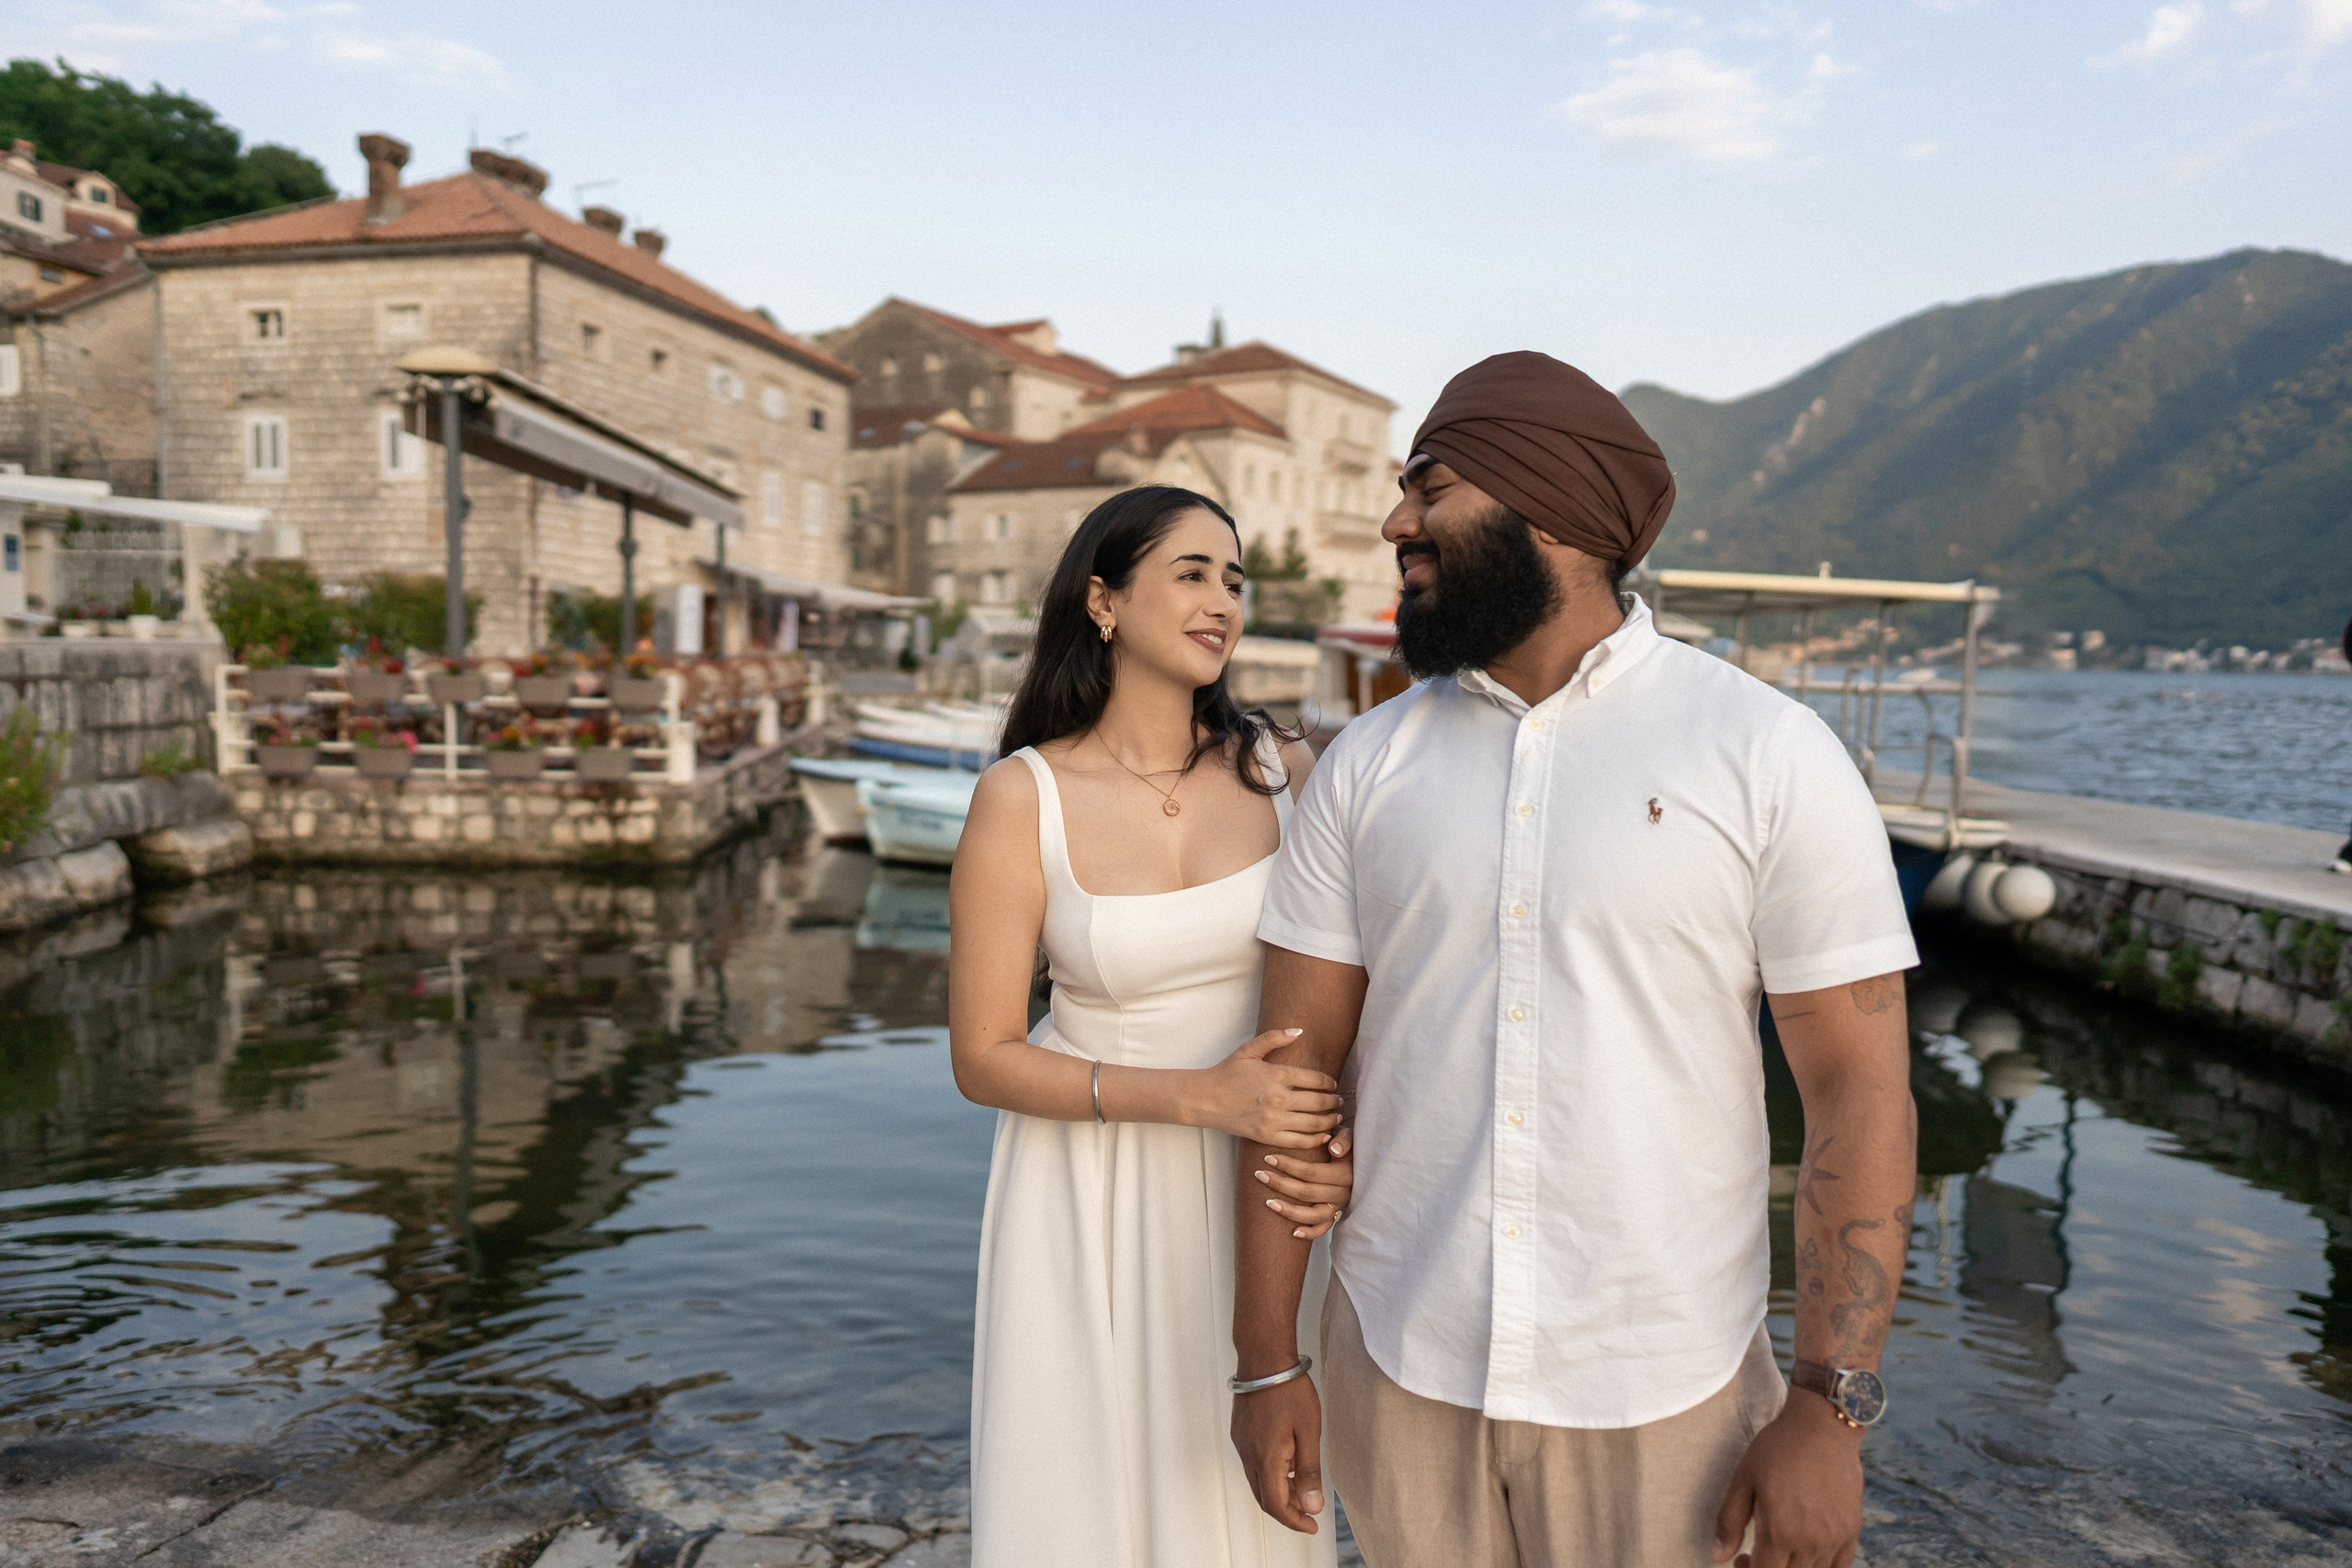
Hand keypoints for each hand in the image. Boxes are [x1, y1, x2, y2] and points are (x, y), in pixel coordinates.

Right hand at [1189, 1029, 1340, 1145]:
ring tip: (1336, 1118)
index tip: (1333, 1085)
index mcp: (1276, 1074)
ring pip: (1314, 1123)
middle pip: (1319, 1102)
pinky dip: (1316, 1139)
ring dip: (1330, 1121)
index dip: (1329, 1083)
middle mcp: (1277, 1098)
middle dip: (1334, 1102)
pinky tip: (1323, 1135)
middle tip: (1340, 1102)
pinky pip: (1300, 1141)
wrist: (1204, 1099)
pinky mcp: (1267, 1136)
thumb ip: (1274, 1037)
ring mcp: (1273, 1119)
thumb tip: (1299, 1030)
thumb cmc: (1227, 1073)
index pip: (1316, 1080)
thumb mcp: (1248, 1049)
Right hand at [1230, 1372, 1324, 1533]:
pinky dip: (1270, 1473)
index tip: (1311, 1525)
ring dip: (1278, 1491)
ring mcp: (1241, 1443)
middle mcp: (1248, 1454)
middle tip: (1309, 1513)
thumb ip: (1308, 1471)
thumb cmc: (1289, 1390)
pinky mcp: (1240, 1433)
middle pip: (1264, 1497)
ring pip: (1257, 1480)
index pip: (1276, 1505)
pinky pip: (1253, 1463)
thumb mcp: (1309, 1432)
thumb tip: (1311, 1505)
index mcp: (1266, 1458)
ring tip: (1302, 1486)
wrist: (1264, 1358)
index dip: (1294, 1521)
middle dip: (1286, 1510)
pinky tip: (1288, 1461)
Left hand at [1251, 1129, 1351, 1237]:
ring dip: (1289, 1211)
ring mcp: (1339, 1207)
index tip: (1268, 1157)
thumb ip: (1343, 1139)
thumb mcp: (1347, 1136)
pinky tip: (1293, 1232)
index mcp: (1344, 1174)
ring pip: (1312, 1215)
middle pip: (1307, 1193)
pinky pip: (1323, 1229)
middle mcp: (1342, 1193)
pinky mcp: (1336, 1215)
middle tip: (1259, 1174)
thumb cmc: (1345, 1145)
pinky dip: (1310, 1233)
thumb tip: (1334, 1149)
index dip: (1288, 1165)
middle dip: (1280, 1183)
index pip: (1311, 1172)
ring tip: (1267, 1202)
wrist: (1358, 1162)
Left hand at [1712, 1393, 1864, 1567]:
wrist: (1823, 1426)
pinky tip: (1809, 1553)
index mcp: (1780, 1532)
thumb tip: (1717, 1556)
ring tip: (1782, 1548)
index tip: (1741, 1558)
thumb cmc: (1778, 1448)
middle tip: (1755, 1553)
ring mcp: (1835, 1538)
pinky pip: (1841, 1566)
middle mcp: (1810, 1542)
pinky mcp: (1852, 1529)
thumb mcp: (1744, 1479)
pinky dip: (1823, 1567)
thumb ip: (1729, 1522)